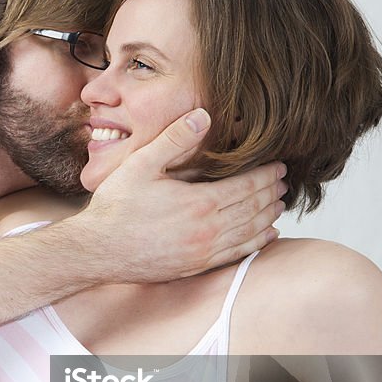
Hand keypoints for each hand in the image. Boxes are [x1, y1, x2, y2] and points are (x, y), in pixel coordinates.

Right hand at [68, 108, 287, 283]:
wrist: (97, 250)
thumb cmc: (115, 208)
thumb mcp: (140, 165)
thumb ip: (174, 139)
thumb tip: (202, 115)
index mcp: (199, 203)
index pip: (246, 186)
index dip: (266, 174)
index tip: (280, 165)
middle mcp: (207, 231)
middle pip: (253, 208)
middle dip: (271, 193)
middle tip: (284, 182)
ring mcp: (202, 252)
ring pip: (249, 232)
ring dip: (268, 216)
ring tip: (279, 203)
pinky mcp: (195, 266)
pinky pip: (236, 254)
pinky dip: (256, 243)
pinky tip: (266, 235)